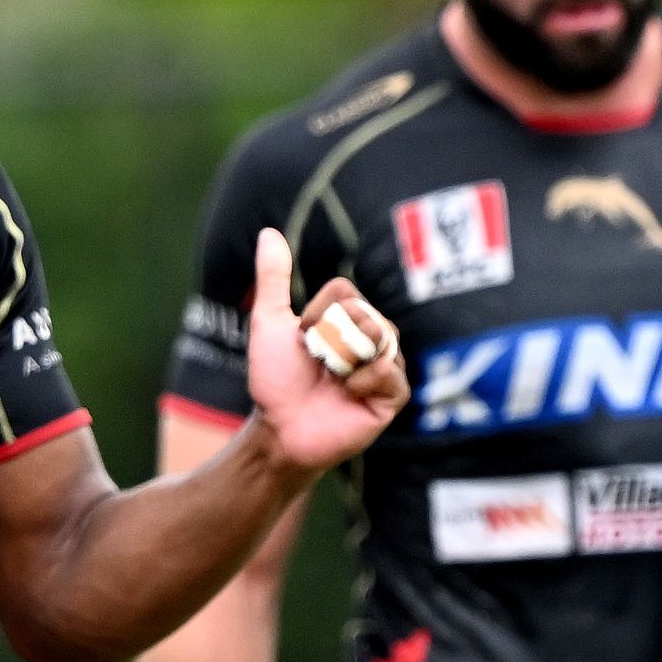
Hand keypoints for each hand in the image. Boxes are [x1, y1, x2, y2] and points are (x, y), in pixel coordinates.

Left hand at [246, 228, 406, 470]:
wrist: (280, 428)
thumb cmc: (275, 379)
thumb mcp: (269, 323)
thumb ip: (273, 279)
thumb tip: (268, 233)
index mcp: (349, 318)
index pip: (345, 291)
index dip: (318, 313)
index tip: (302, 338)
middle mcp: (373, 337)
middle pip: (366, 313)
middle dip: (330, 338)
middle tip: (318, 364)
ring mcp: (386, 365)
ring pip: (382, 339)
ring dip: (345, 359)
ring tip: (332, 379)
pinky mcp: (393, 396)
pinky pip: (389, 373)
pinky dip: (362, 381)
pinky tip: (348, 394)